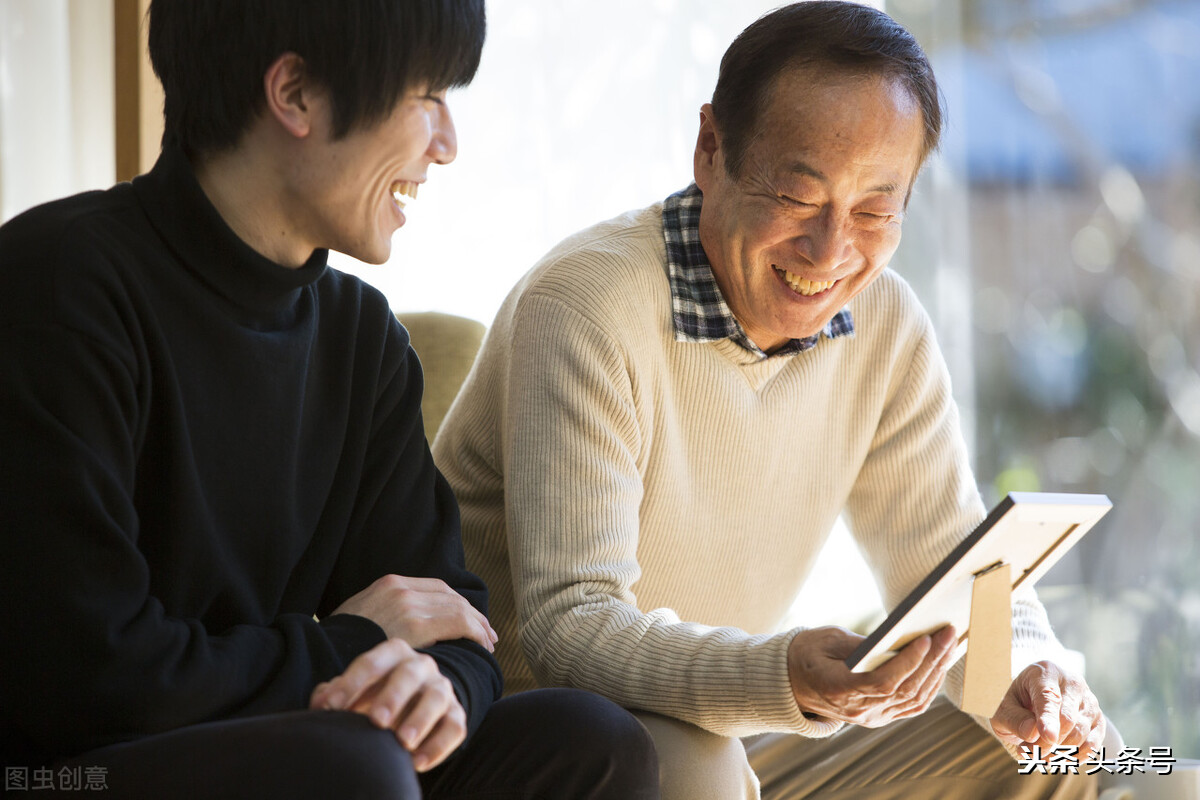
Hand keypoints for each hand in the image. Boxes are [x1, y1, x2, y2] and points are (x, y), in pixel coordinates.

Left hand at [311, 638, 466, 770]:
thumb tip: (322, 702)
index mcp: (394, 653)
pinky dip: (438, 746)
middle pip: (409, 674)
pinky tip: (417, 763)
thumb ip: (335, 693)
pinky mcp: (456, 714)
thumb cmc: (374, 697)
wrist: (409, 708)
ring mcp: (442, 688)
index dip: (350, 684)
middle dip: (393, 696)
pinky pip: (454, 727)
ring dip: (420, 719)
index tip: (330, 708)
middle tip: (376, 721)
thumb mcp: (355, 691)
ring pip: (437, 697)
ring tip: (403, 742)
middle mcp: (421, 665)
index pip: (372, 663)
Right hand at [331, 575, 497, 651]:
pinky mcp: (414, 624)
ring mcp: (408, 604)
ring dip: (478, 626)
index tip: (470, 618)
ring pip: (458, 608)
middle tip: (487, 633)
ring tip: (488, 643)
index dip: (457, 603)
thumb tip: (399, 628)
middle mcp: (400, 589)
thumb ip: (382, 614)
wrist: (318, 652)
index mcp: (389, 584)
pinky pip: (458, 623)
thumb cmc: (338, 645)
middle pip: (450, 596)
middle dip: (473, 614)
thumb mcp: (359, 618)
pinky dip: (475, 633)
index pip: (436, 588)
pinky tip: (482, 646)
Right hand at [787, 625, 956, 726]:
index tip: (925, 639)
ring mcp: (870, 717)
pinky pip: (911, 706)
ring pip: (913, 701)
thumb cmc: (806, 654)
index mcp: (839, 690)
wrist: (791, 683)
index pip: (883, 682)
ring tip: (949, 646)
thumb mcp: (826, 639)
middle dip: (931, 660)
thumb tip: (899, 639)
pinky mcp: (879, 717)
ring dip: (935, 673)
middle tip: (948, 633)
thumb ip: (860, 643)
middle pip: (905, 690)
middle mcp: (858, 711)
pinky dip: (929, 686)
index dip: (907, 663)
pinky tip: (939, 666)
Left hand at [991, 661, 1105, 758]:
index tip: (1048, 737)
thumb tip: (1033, 733)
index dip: (1049, 719)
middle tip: (1029, 753)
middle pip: (1068, 719)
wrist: (1034, 702)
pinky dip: (1075, 756)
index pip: (1049, 697)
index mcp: (1046, 673)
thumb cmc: (1016, 703)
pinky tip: (1058, 758)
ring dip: (1059, 752)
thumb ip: (1014, 719)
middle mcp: (1072, 683)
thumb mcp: (1003, 708)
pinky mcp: (1098, 720)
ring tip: (1037, 755)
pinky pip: (1092, 744)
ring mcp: (1089, 701)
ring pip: (1081, 733)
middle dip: (1048, 743)